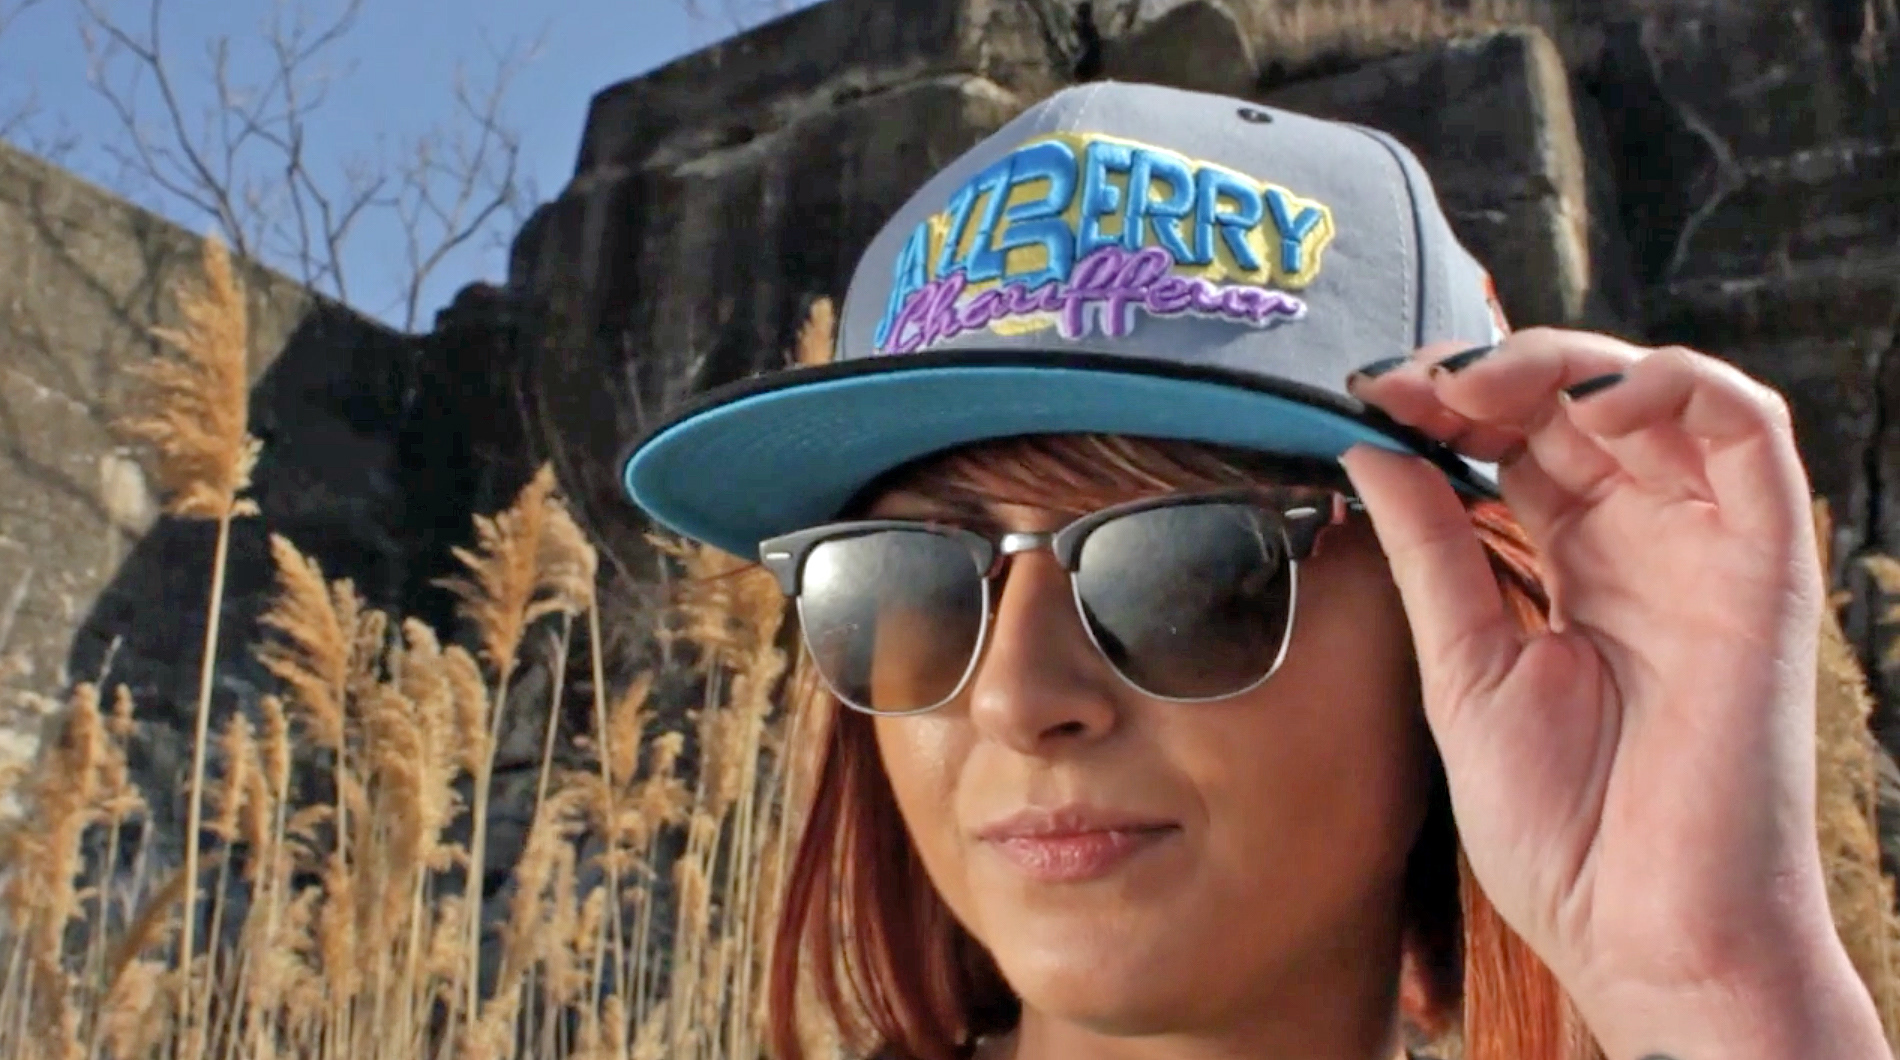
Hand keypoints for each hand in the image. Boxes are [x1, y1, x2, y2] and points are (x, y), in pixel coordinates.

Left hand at [1339, 328, 1887, 1058]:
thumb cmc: (1561, 829)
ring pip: (1657, 393)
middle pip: (1578, 402)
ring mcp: (1706, 544)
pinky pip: (1748, 430)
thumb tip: (1369, 451)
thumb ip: (1429, 553)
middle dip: (1488, 373)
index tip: (1369, 399)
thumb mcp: (1462, 668)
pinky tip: (1581, 408)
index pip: (1519, 439)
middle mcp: (1644, 540)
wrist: (1642, 933)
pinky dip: (1671, 386)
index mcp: (1573, 566)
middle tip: (1407, 387)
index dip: (1448, 403)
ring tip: (1474, 393)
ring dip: (1564, 367)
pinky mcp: (1765, 561)